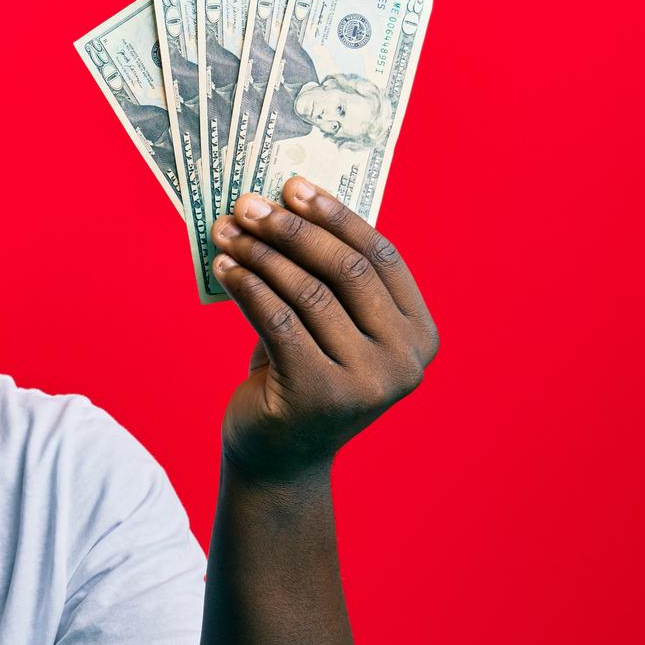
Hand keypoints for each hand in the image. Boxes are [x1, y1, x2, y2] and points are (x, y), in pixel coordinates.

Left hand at [210, 177, 439, 483]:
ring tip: (227, 231)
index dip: (336, 216)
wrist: (278, 459)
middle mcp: (403, 360)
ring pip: (307, 292)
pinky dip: (247, 285)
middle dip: (292, 229)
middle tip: (249, 204)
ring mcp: (366, 381)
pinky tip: (224, 267)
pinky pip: (277, 320)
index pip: (381, 257)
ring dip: (260, 254)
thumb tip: (287, 202)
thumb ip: (329, 278)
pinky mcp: (318, 394)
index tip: (294, 185)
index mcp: (419, 335)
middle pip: (346, 270)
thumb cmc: (300, 379)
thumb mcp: (328, 327)